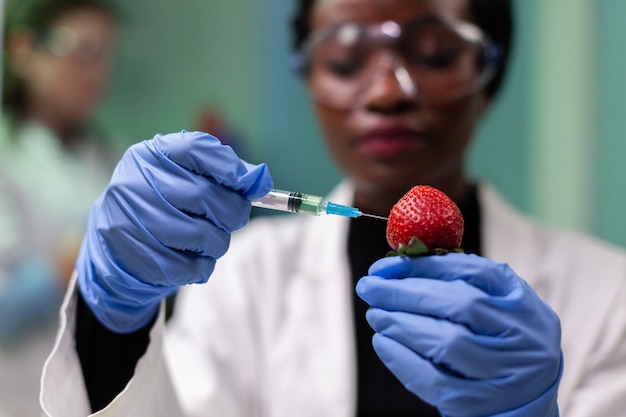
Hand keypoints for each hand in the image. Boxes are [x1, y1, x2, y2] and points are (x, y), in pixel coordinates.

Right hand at [77, 131, 271, 332]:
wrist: (115, 249)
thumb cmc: (161, 205)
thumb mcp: (181, 177)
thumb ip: (220, 172)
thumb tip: (260, 179)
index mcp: (147, 156)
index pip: (195, 150)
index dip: (230, 167)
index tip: (250, 183)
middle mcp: (134, 185)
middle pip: (205, 196)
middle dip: (233, 211)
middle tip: (235, 217)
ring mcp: (132, 224)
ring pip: (203, 235)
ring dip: (219, 241)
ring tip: (211, 238)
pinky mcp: (139, 260)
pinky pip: (193, 266)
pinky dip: (204, 264)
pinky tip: (193, 257)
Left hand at [356, 253, 561, 416]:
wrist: (523, 403)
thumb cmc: (496, 344)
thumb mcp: (492, 308)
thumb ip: (455, 285)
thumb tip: (395, 269)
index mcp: (521, 301)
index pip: (472, 271)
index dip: (424, 265)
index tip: (386, 265)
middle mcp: (522, 335)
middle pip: (458, 304)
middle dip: (405, 293)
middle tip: (369, 288)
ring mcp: (505, 372)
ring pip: (446, 342)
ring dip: (401, 325)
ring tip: (375, 315)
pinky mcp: (481, 403)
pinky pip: (435, 380)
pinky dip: (402, 359)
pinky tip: (383, 343)